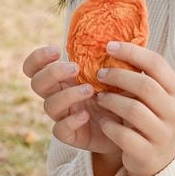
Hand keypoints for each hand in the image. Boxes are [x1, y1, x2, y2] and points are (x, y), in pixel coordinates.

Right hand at [22, 45, 120, 162]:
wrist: (139, 126)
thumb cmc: (129, 94)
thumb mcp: (124, 71)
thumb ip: (116, 56)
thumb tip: (115, 39)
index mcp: (65, 78)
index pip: (35, 67)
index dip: (38, 58)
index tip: (56, 51)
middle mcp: (60, 95)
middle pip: (37, 83)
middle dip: (52, 73)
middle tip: (75, 69)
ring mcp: (65, 116)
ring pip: (48, 105)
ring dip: (67, 94)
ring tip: (90, 90)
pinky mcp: (72, 136)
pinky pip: (59, 130)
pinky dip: (70, 121)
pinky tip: (86, 115)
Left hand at [89, 40, 174, 175]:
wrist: (158, 161)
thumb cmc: (151, 118)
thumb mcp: (155, 96)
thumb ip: (143, 74)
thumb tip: (115, 44)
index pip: (156, 64)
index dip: (131, 52)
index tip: (109, 46)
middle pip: (145, 85)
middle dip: (118, 76)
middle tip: (99, 74)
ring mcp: (163, 134)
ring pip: (133, 110)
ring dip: (111, 101)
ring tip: (99, 98)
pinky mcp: (147, 153)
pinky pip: (123, 135)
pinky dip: (109, 126)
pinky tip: (102, 122)